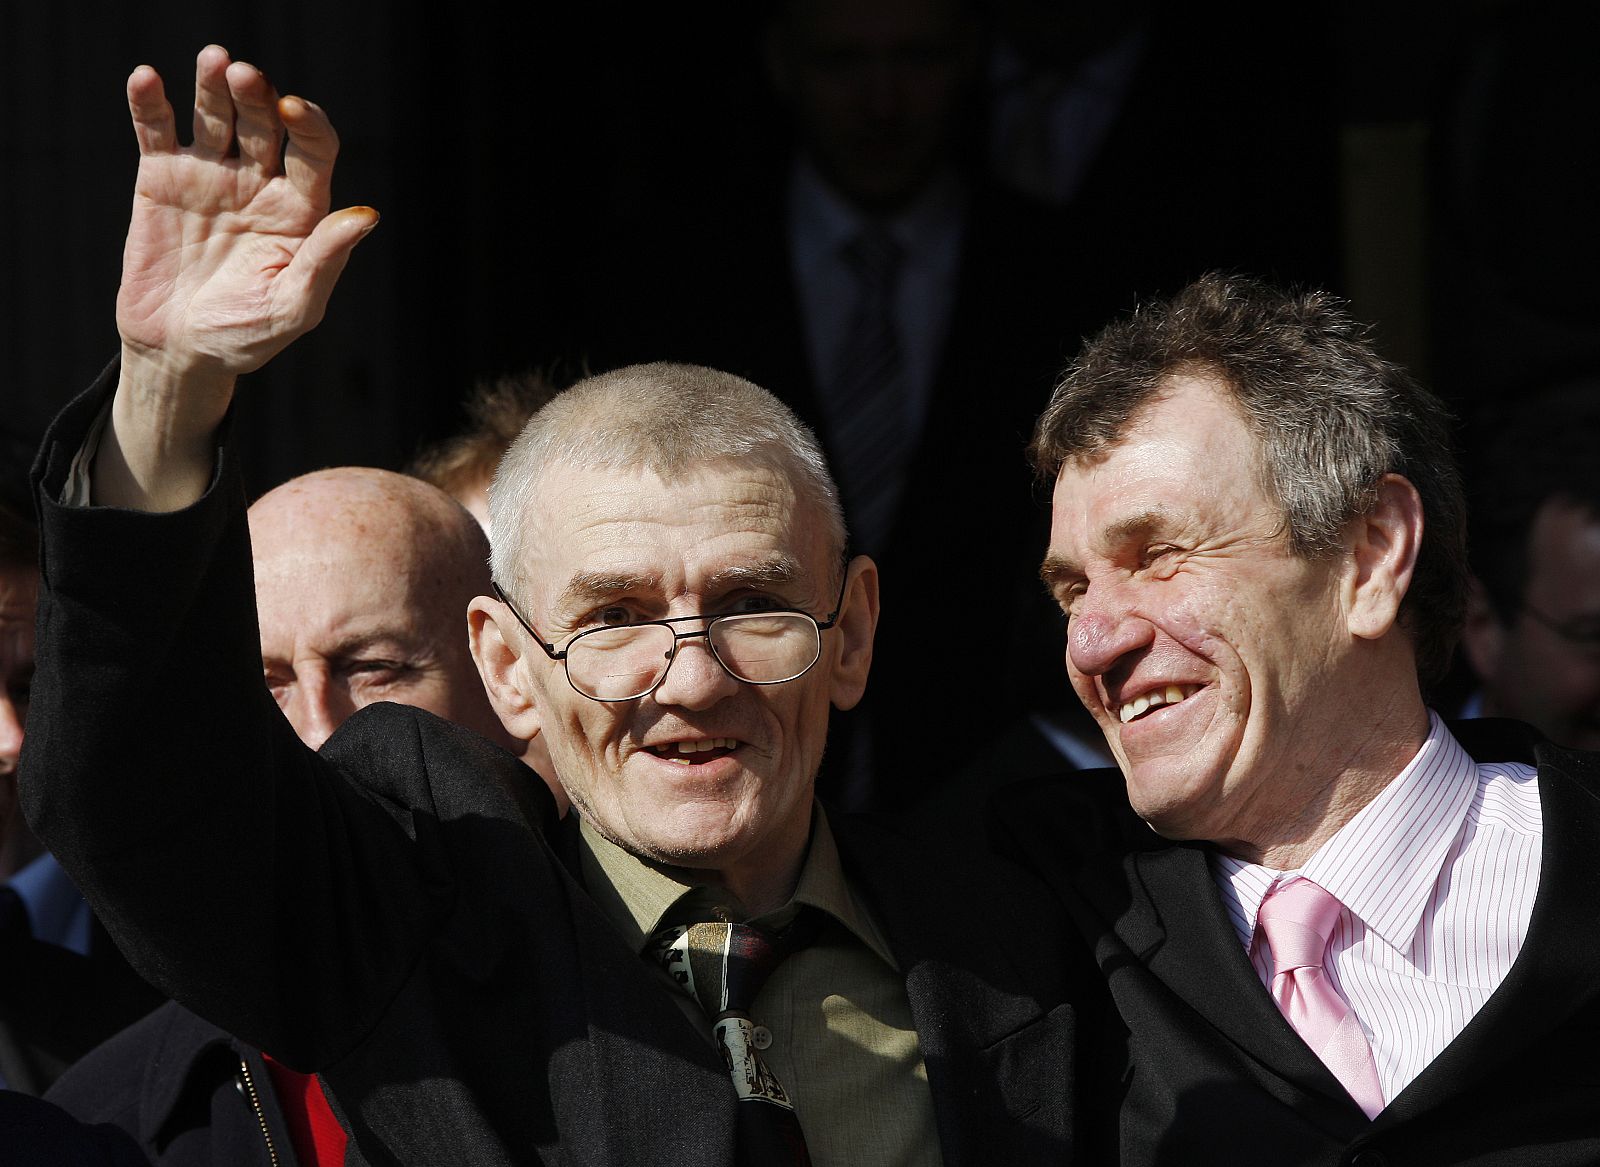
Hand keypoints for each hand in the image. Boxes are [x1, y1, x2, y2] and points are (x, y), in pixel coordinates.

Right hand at [100, 45, 376, 510]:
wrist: (179, 352)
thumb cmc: (246, 336)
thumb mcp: (293, 307)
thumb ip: (326, 259)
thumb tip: (367, 214)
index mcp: (302, 208)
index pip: (314, 150)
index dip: (309, 125)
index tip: (293, 112)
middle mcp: (261, 182)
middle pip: (265, 123)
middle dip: (258, 97)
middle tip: (245, 77)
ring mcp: (211, 175)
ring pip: (216, 116)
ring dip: (215, 87)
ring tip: (214, 61)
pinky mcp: (162, 178)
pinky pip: (158, 131)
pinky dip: (151, 103)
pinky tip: (147, 79)